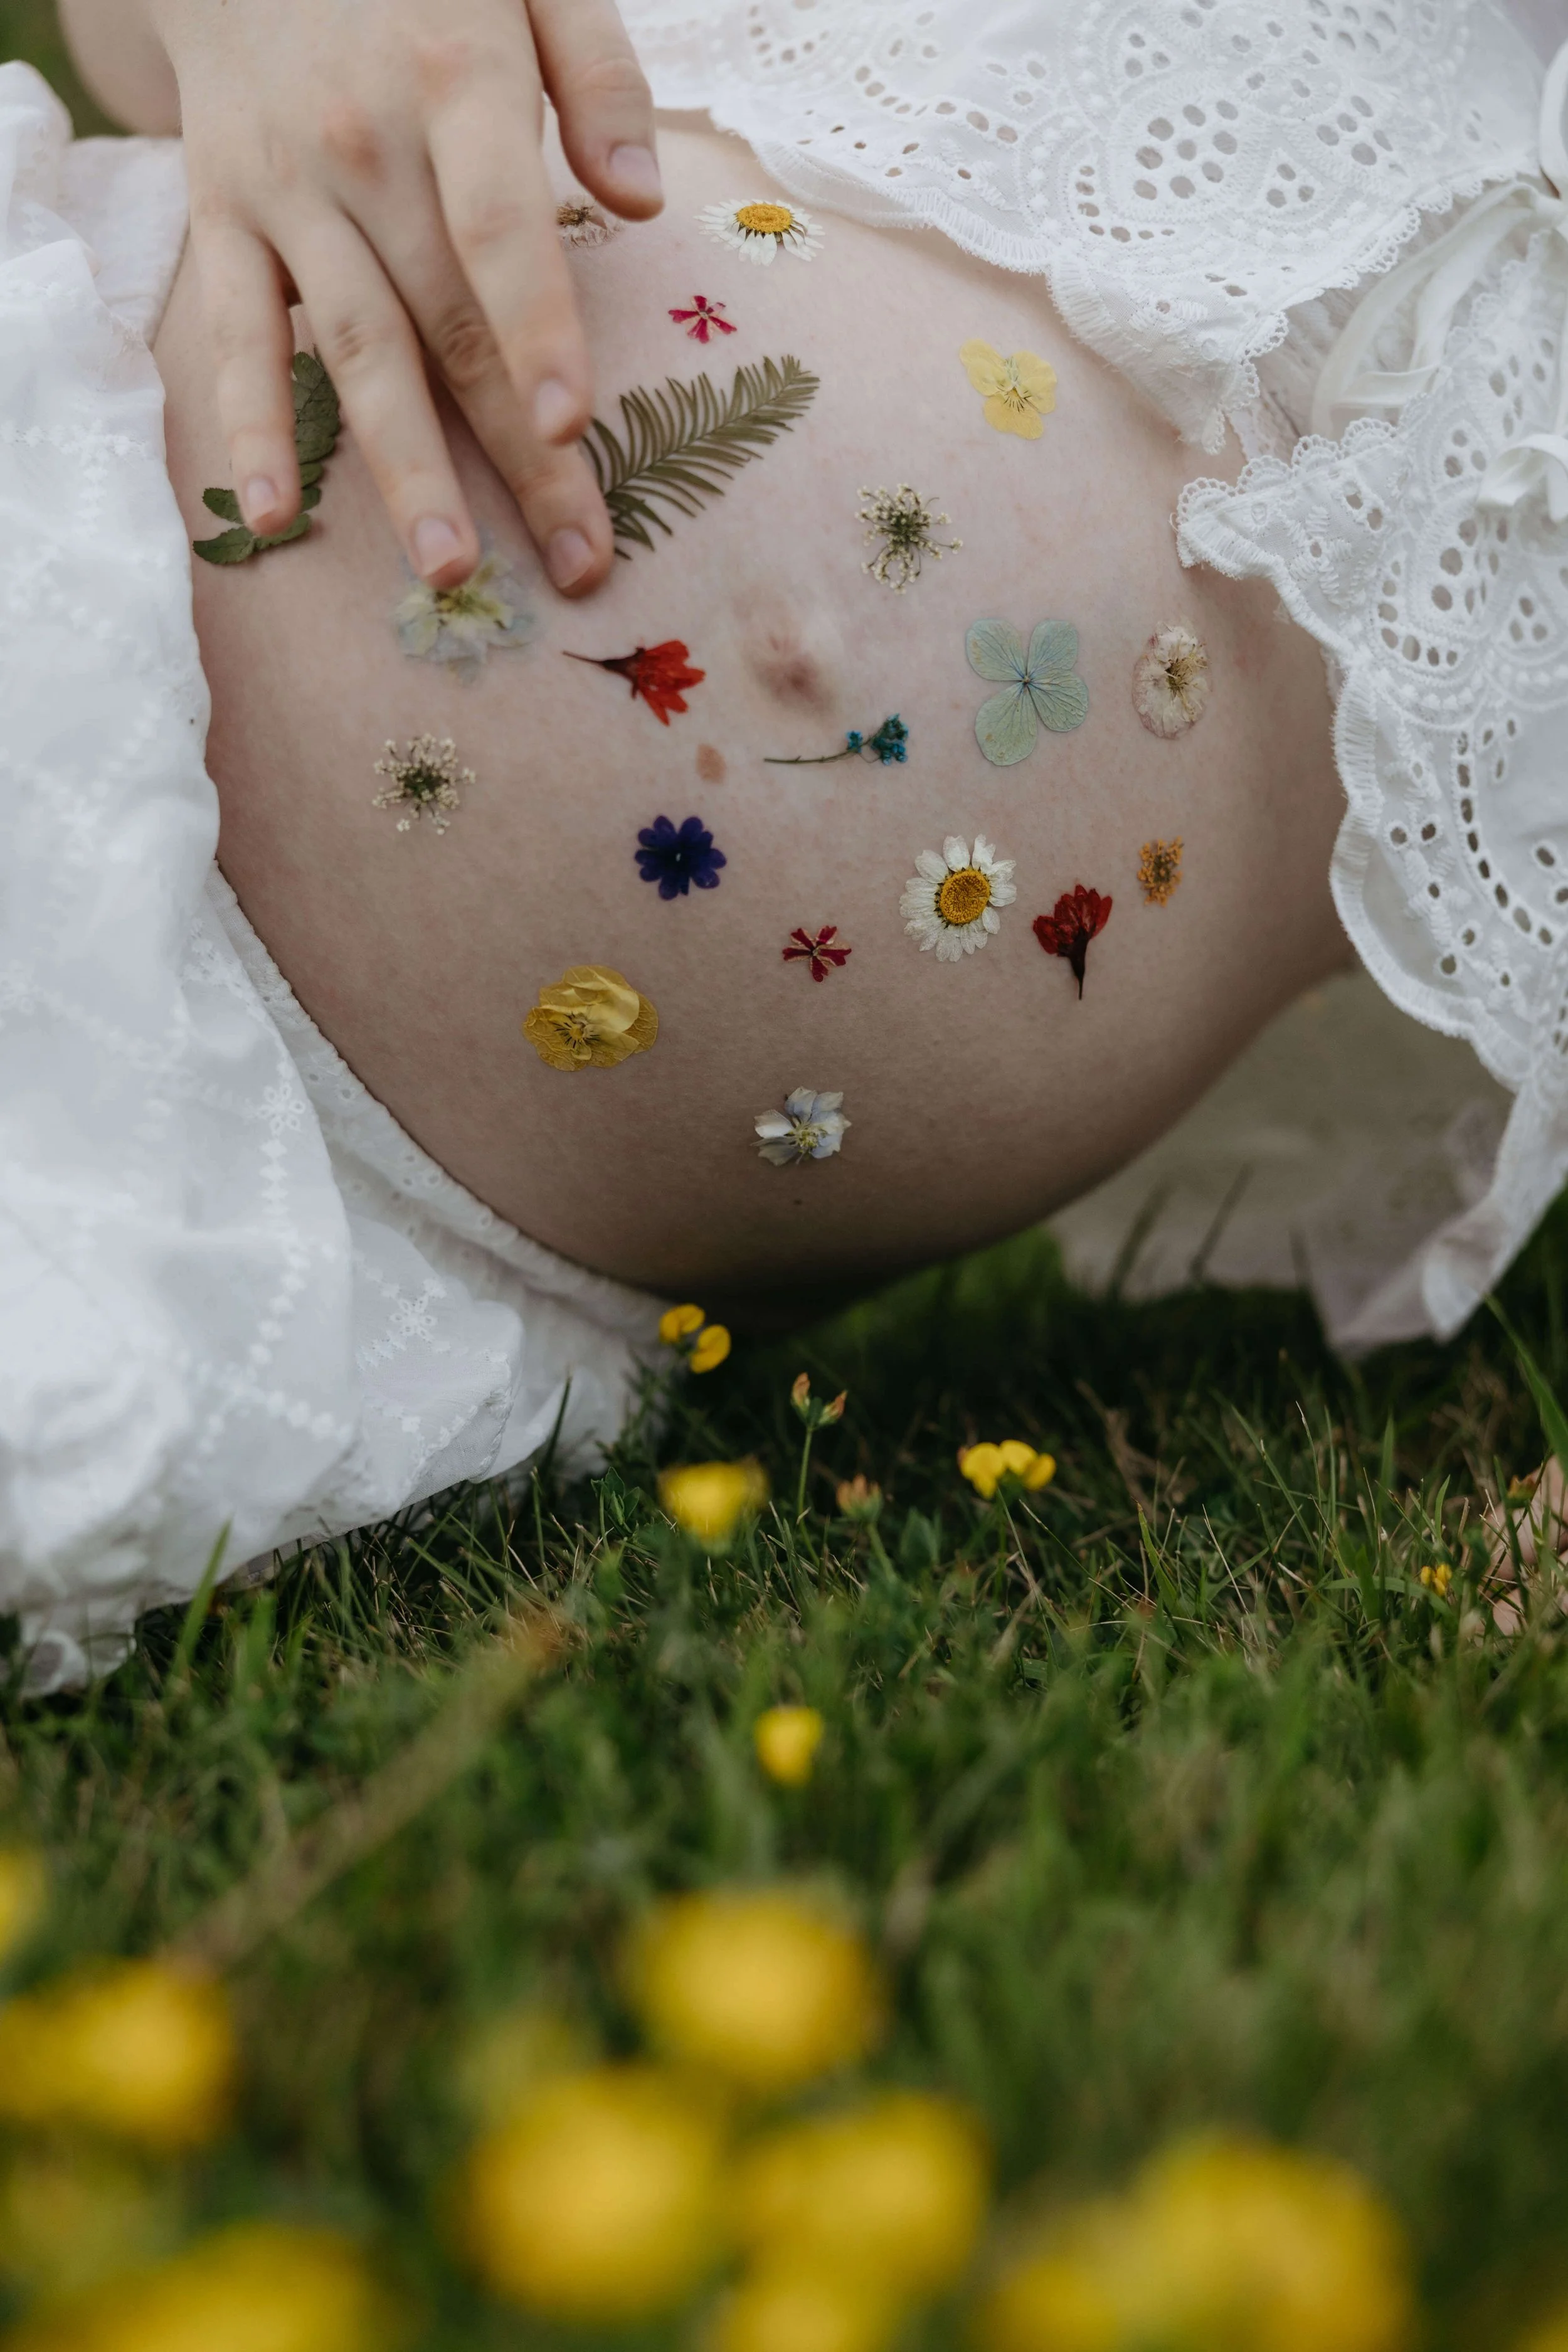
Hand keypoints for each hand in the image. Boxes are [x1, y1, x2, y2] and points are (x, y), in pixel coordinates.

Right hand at [150, 0, 660, 595]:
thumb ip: (599, 73)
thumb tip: (641, 200)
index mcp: (454, 82)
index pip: (499, 231)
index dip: (537, 331)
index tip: (574, 423)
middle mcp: (365, 148)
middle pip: (452, 325)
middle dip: (518, 455)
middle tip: (572, 563)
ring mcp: (287, 191)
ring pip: (357, 351)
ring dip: (405, 471)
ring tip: (450, 572)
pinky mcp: (221, 216)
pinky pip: (236, 334)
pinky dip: (250, 425)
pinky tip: (272, 515)